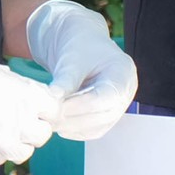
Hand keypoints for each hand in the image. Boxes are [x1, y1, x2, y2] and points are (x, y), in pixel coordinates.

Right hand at [0, 43, 59, 165]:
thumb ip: (16, 87)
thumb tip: (27, 93)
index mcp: (27, 96)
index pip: (54, 111)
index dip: (47, 110)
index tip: (39, 109)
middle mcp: (20, 122)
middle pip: (44, 134)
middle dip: (34, 129)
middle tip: (20, 121)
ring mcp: (2, 141)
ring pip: (24, 152)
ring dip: (17, 143)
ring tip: (1, 131)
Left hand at [25, 0, 137, 140]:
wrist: (82, 44)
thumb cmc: (79, 46)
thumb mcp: (72, 59)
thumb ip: (65, 80)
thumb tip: (51, 100)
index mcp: (123, 72)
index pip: (106, 98)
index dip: (80, 106)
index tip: (56, 108)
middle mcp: (126, 91)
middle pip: (104, 115)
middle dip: (74, 119)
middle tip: (48, 118)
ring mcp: (119, 105)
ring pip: (98, 126)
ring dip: (72, 127)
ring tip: (50, 120)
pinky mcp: (108, 115)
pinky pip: (93, 130)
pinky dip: (75, 130)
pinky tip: (58, 123)